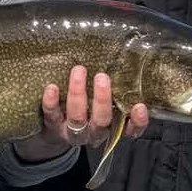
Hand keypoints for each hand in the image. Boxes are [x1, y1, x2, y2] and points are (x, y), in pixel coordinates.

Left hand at [12, 65, 148, 161]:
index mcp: (112, 127)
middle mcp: (94, 133)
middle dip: (102, 100)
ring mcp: (73, 132)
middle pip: (101, 121)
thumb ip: (114, 89)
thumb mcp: (103, 102)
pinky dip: (52, 102)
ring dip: (78, 94)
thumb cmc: (87, 108)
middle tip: (102, 77)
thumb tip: (123, 57)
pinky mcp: (53, 127)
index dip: (137, 122)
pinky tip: (52, 88)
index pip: (130, 130)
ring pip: (77, 118)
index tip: (139, 106)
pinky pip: (52, 116)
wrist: (55, 131)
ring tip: (79, 71)